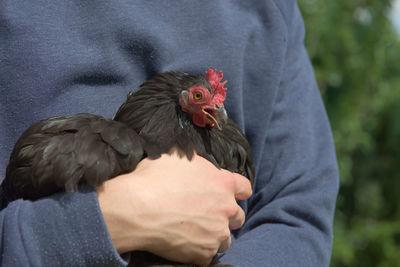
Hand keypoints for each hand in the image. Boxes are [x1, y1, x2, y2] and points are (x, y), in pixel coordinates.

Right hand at [96, 150, 251, 264]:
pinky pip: (208, 255)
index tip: (232, 194)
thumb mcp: (176, 156)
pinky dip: (199, 251)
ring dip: (215, 235)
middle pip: (238, 216)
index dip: (238, 190)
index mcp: (223, 182)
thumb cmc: (154, 179)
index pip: (244, 187)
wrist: (137, 209)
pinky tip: (185, 244)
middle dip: (226, 215)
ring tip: (197, 232)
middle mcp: (226, 208)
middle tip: (208, 214)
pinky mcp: (204, 253)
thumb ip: (194, 161)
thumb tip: (193, 159)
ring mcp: (217, 233)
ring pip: (226, 238)